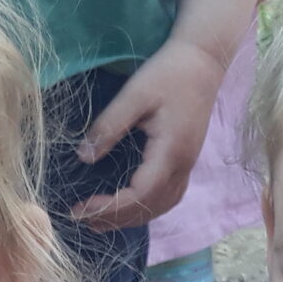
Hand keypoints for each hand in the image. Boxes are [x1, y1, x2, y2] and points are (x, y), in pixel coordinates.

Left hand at [67, 37, 227, 229]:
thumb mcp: (134, 94)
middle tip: (79, 217)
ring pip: (161, 206)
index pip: (140, 194)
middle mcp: (182, 165)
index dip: (109, 207)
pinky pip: (168, 197)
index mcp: (170, 151)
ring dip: (130, 219)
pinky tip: (127, 207)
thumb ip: (109, 126)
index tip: (79, 208)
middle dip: (114, 218)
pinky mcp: (186, 161)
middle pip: (149, 207)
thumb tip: (84, 158)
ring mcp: (187, 165)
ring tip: (98, 220)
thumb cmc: (168, 73)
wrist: (203, 61)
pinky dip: (146, 208)